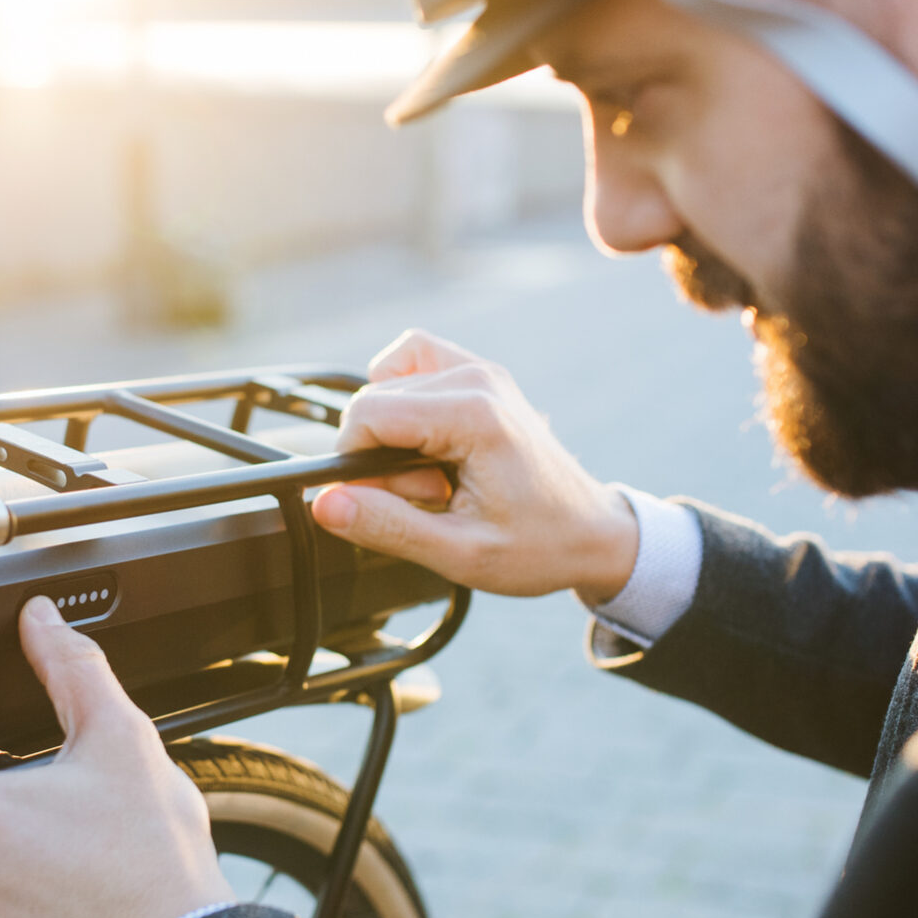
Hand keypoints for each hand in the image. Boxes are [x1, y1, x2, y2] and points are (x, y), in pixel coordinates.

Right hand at [311, 329, 637, 601]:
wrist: (593, 533)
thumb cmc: (539, 546)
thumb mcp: (459, 554)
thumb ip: (386, 526)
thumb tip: (325, 503)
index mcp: (475, 415)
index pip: (367, 414)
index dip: (355, 464)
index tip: (390, 502)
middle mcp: (477, 378)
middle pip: (375, 399)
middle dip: (381, 456)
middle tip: (433, 498)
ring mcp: (481, 370)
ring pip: (386, 380)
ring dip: (393, 430)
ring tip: (434, 473)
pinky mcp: (479, 374)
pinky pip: (412, 363)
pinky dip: (402, 398)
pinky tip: (423, 441)